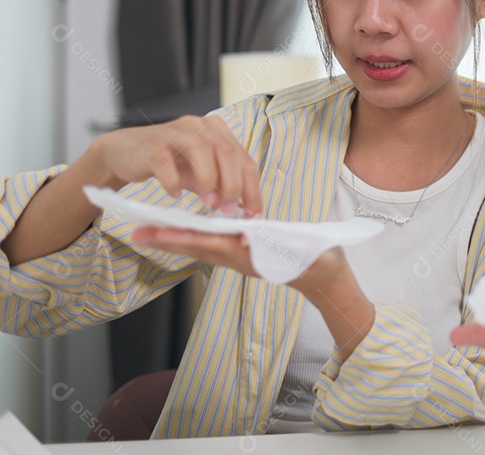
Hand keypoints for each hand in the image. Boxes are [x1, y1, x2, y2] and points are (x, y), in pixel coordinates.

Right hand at [95, 115, 262, 215]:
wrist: (128, 153)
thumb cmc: (172, 164)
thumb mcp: (204, 175)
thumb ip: (224, 186)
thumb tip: (247, 212)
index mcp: (219, 132)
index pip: (245, 160)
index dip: (252, 189)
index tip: (253, 215)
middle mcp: (200, 126)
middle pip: (227, 151)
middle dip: (232, 184)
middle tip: (228, 210)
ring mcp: (175, 133)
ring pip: (201, 148)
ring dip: (208, 179)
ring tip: (207, 203)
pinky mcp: (152, 145)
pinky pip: (165, 161)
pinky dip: (172, 181)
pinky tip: (175, 195)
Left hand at [131, 228, 347, 294]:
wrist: (325, 278)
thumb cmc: (316, 259)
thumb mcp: (299, 248)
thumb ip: (274, 241)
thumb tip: (246, 236)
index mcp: (249, 254)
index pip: (209, 244)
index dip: (181, 238)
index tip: (155, 232)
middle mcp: (238, 258)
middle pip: (196, 247)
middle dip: (166, 240)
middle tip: (135, 232)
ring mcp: (238, 259)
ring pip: (201, 247)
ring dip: (174, 239)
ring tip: (148, 231)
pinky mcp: (242, 256)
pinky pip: (211, 247)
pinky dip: (192, 239)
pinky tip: (182, 232)